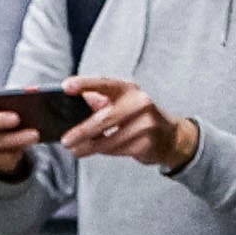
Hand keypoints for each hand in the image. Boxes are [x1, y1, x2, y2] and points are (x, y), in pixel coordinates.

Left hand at [65, 75, 197, 173]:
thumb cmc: (136, 117)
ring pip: (109, 139)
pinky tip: (97, 151)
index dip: (84, 83)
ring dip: (89, 147)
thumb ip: (97, 101)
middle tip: (65, 141)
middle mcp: (139, 102)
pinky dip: (105, 151)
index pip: (104, 83)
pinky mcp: (148, 141)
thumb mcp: (120, 103)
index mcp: (128, 88)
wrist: (170, 136)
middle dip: (81, 132)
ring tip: (76, 150)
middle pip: (104, 119)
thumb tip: (68, 104)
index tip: (66, 86)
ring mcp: (146, 122)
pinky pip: (118, 149)